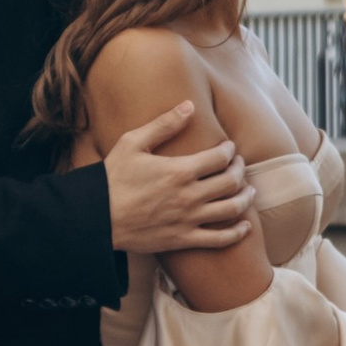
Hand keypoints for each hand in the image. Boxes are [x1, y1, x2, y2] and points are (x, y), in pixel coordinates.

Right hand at [103, 102, 254, 256]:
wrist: (96, 218)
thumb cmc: (112, 178)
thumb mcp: (133, 142)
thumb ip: (164, 124)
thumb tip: (189, 105)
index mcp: (180, 170)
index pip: (219, 157)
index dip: (230, 150)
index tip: (229, 148)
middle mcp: (190, 196)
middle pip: (231, 181)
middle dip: (240, 170)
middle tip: (240, 165)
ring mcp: (189, 220)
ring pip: (231, 209)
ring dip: (245, 198)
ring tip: (249, 191)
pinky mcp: (184, 240)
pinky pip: (219, 239)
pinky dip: (237, 233)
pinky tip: (245, 226)